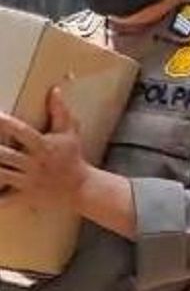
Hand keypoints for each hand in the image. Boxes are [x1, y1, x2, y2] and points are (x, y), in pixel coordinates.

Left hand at [0, 87, 89, 210]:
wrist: (81, 188)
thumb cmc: (72, 157)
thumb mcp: (70, 133)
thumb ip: (60, 111)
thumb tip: (55, 90)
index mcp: (43, 147)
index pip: (22, 132)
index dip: (5, 123)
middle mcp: (34, 164)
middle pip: (4, 155)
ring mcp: (28, 181)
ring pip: (0, 175)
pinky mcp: (24, 196)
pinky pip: (4, 199)